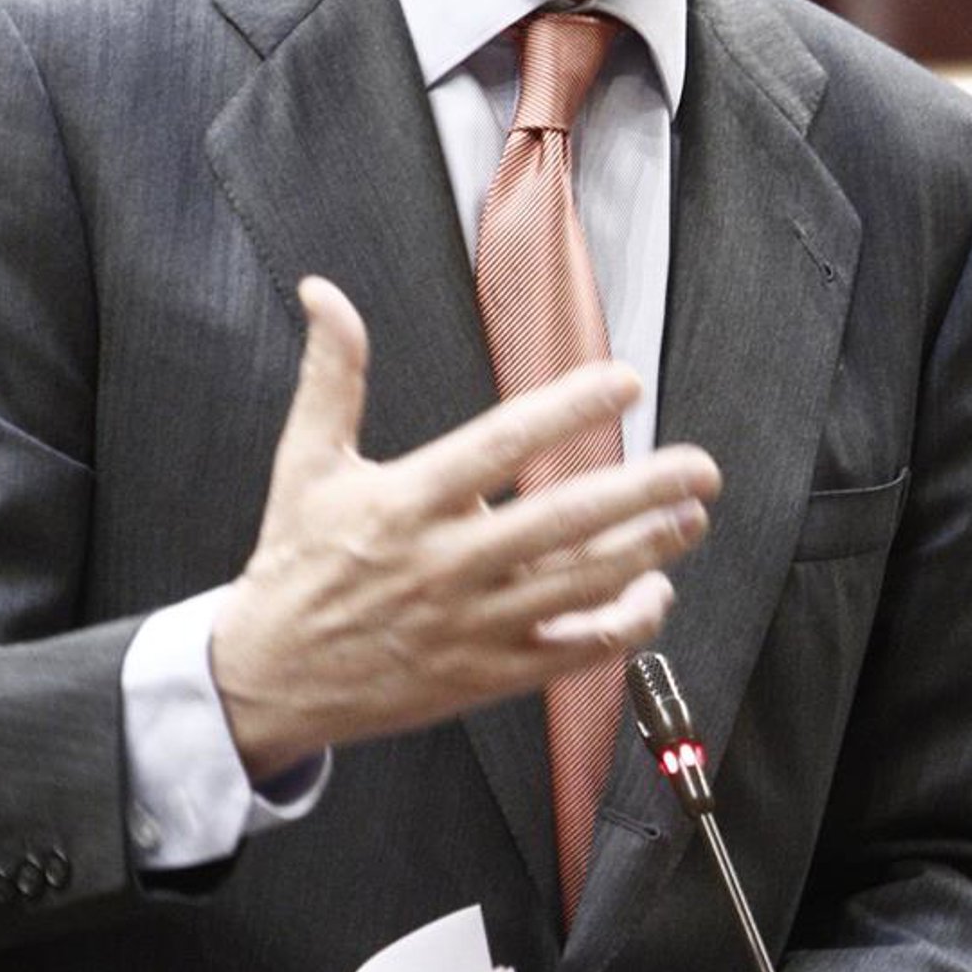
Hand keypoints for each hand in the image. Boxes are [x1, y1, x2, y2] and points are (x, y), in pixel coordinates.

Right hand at [212, 277, 720, 776]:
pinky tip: (652, 591)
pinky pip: (573, 651)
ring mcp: (471, 625)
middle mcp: (445, 564)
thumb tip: (323, 293)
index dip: (569, 408)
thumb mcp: (302, 464)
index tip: (625, 380)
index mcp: (406, 502)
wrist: (270, 679)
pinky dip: (623, 623)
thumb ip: (331, 378)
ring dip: (647, 551)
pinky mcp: (486, 676)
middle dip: (644, 490)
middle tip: (701, 466)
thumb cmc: (295, 562)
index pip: (502, 443)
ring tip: (691, 517)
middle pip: (565, 520)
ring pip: (580, 586)